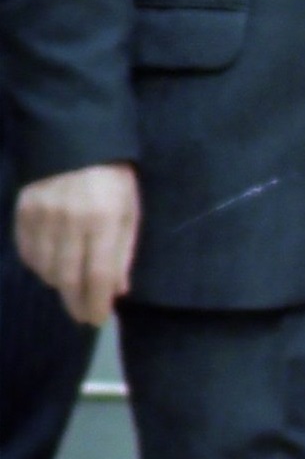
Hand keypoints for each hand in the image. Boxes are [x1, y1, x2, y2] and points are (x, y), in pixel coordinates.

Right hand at [16, 164, 138, 326]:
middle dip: (76, 302)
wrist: (74, 138)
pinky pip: (27, 251)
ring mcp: (41, 215)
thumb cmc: (113, 177)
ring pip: (45, 267)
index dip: (97, 302)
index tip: (98, 320)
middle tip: (84, 316)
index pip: (98, 274)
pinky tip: (50, 270)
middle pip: (68, 276)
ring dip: (59, 286)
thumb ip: (123, 251)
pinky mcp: (22, 210)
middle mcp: (69, 221)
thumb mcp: (129, 211)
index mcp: (103, 220)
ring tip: (71, 293)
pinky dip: (39, 266)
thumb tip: (118, 290)